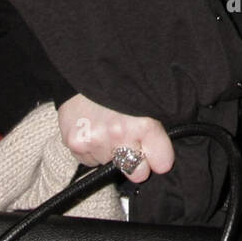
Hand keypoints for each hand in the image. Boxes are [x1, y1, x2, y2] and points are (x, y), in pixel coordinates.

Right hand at [56, 93, 174, 183]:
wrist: (86, 68)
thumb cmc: (123, 85)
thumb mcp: (150, 100)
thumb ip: (159, 128)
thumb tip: (166, 156)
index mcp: (145, 124)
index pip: (162, 164)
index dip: (160, 158)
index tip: (156, 151)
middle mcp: (120, 134)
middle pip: (137, 173)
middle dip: (137, 162)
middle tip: (132, 142)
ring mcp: (95, 140)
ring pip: (111, 165)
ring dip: (111, 151)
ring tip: (108, 126)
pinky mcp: (75, 143)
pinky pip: (90, 161)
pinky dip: (92, 149)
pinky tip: (93, 128)